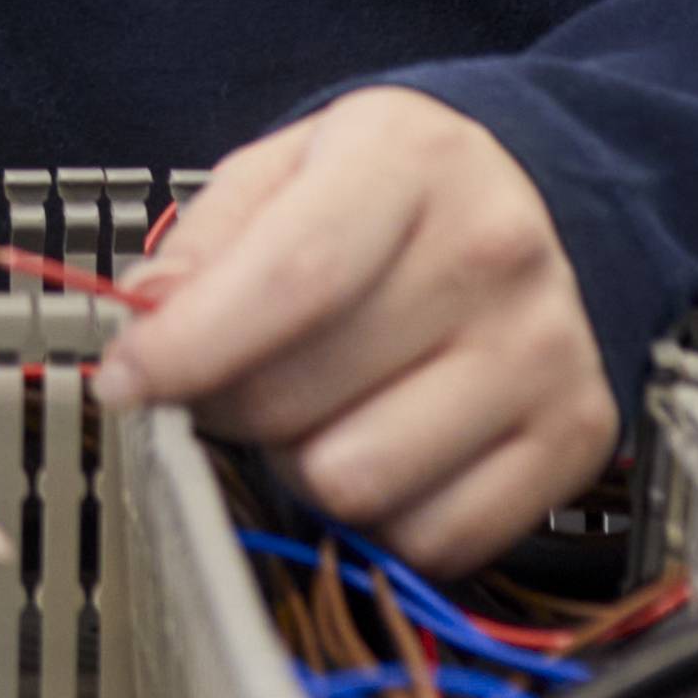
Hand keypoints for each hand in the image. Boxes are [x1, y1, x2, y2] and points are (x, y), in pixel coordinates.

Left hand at [95, 88, 617, 571]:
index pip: (293, 278)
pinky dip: (382, 518)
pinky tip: (383, 448)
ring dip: (301, 465)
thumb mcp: (289, 169)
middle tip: (228, 382)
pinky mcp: (573, 437)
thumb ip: (207, 238)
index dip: (190, 348)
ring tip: (315, 413)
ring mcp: (543, 352)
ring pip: (355, 482)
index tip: (124, 382)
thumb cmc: (391, 197)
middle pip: (302, 395)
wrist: (536, 209)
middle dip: (228, 406)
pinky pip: (430, 537)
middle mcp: (494, 253)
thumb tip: (146, 315)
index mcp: (412, 160)